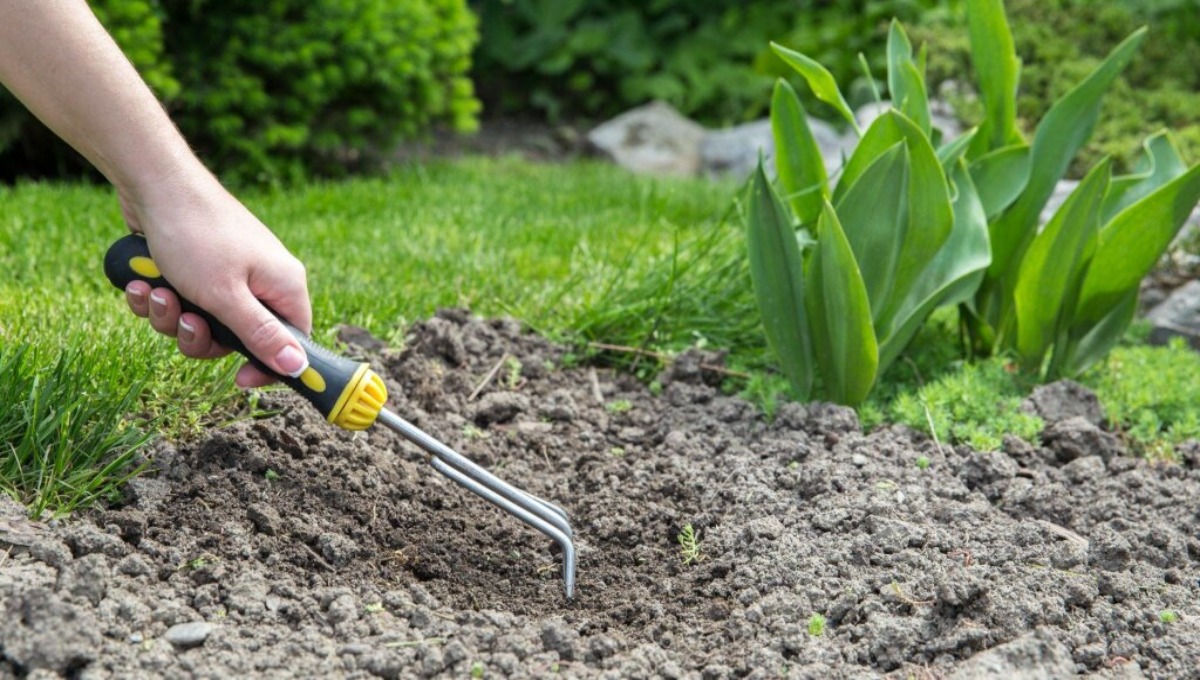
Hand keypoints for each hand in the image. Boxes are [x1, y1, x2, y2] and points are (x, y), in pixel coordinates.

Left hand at [118, 170, 311, 387]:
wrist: (153, 182)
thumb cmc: (196, 236)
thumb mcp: (226, 297)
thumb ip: (261, 336)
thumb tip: (299, 368)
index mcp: (284, 285)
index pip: (292, 342)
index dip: (267, 365)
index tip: (239, 379)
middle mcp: (262, 280)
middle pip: (239, 338)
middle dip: (200, 336)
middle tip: (185, 319)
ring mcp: (230, 272)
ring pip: (204, 322)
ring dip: (171, 316)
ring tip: (153, 292)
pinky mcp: (200, 266)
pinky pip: (184, 301)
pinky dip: (159, 297)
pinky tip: (140, 281)